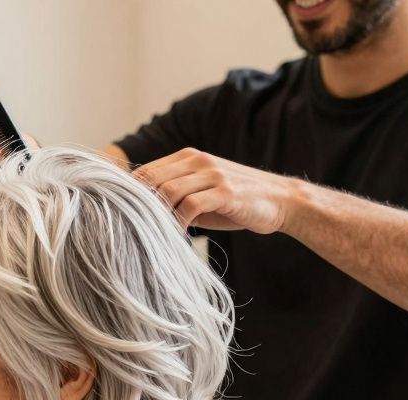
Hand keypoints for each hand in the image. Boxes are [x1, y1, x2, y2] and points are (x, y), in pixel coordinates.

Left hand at [132, 148, 298, 233]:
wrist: (281, 201)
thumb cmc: (236, 201)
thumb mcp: (201, 191)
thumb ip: (175, 194)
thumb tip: (140, 211)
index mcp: (188, 157)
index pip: (145, 171)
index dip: (131, 194)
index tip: (127, 215)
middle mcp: (198, 160)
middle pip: (151, 179)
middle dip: (141, 205)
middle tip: (140, 227)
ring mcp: (212, 174)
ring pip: (168, 191)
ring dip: (160, 215)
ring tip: (161, 232)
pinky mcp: (226, 191)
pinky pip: (190, 206)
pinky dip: (179, 222)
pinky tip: (181, 233)